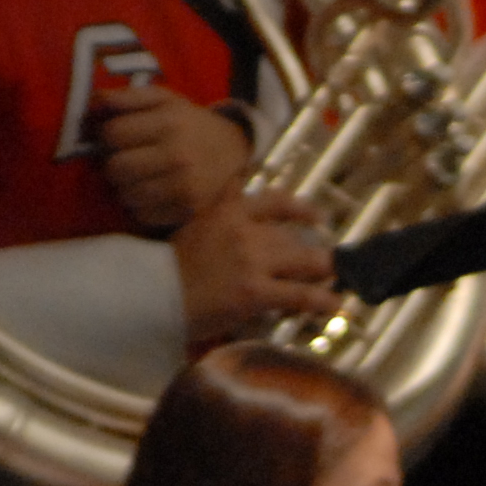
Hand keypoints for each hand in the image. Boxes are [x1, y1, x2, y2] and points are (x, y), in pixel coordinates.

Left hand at [90, 81, 254, 230]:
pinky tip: (153, 192)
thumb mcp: (164, 100)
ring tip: (140, 176)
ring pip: (125, 195)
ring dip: (126, 186)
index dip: (107, 135)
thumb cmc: (189, 124)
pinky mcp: (188, 211)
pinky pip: (142, 215)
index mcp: (170, 122)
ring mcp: (184, 187)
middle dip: (114, 163)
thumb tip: (92, 102)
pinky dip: (141, 205)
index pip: (113, 133)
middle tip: (126, 158)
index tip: (118, 136)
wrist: (234, 153)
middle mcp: (178, 156)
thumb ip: (127, 97)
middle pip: (115, 168)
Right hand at [173, 187, 337, 344]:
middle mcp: (245, 231)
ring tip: (334, 284)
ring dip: (323, 273)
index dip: (303, 210)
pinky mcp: (255, 292)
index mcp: (229, 210)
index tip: (318, 216)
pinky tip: (334, 304)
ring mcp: (251, 261)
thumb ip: (220, 207)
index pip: (276, 202)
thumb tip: (238, 181)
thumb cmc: (168, 267)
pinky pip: (300, 295)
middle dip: (312, 255)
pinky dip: (322, 300)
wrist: (151, 295)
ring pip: (304, 263)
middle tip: (325, 266)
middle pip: (293, 240)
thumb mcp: (194, 224)